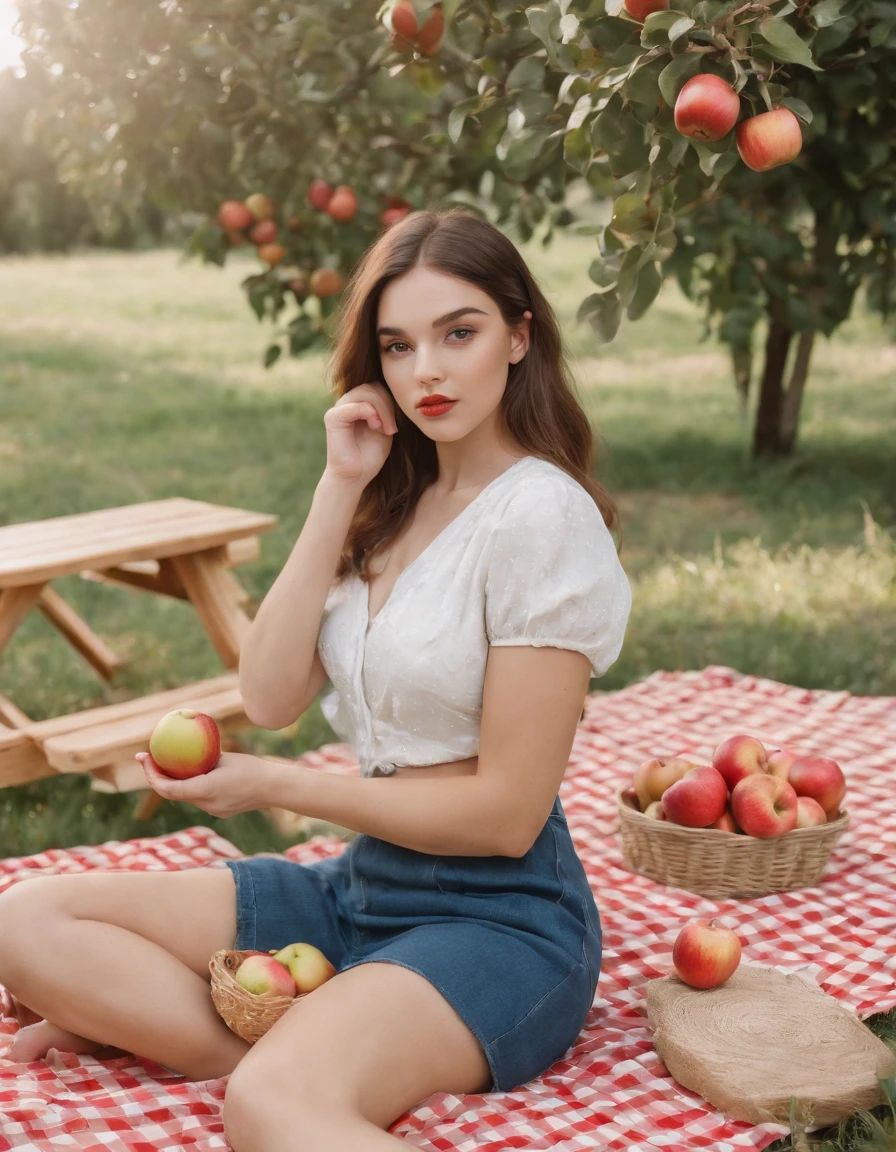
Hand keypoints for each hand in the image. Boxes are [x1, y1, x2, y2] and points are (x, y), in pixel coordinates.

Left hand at [135, 750, 276, 818]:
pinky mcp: (219, 811)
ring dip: (172, 782)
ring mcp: (212, 811)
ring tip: (164, 763)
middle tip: (148, 759)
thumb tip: (185, 749)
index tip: (143, 758)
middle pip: (172, 794)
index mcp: (204, 790)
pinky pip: (198, 798)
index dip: (151, 775)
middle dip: (157, 777)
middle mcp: (205, 805)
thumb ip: (203, 758)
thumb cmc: (252, 768)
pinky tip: (189, 773)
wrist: (274, 788)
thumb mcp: (224, 757)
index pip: (168, 788)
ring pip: (185, 796)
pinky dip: (188, 786)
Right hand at [323, 381, 398, 489]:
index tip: (395, 425)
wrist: (355, 477)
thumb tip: (397, 392)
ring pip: (365, 392)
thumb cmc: (370, 455)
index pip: (377, 387)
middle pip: (372, 387)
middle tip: (392, 429)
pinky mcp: (333, 418)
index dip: (390, 401)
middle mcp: (346, 403)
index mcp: (358, 403)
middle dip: (388, 405)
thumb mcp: (385, 428)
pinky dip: (369, 412)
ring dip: (381, 409)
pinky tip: (376, 426)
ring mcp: (338, 408)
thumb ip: (387, 410)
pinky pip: (354, 405)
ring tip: (385, 429)